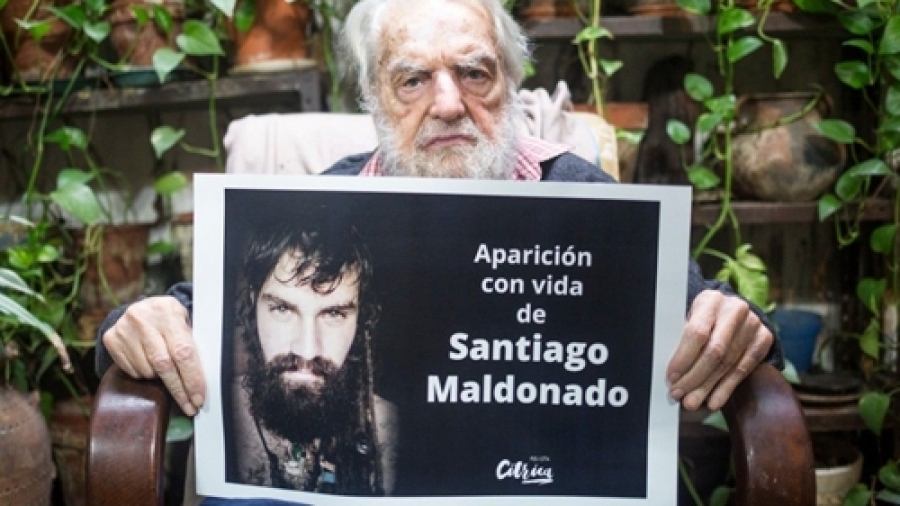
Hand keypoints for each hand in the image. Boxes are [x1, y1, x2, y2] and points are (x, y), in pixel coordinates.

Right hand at [102, 295, 205, 415]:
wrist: (140, 308)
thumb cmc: (169, 319)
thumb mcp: (183, 320)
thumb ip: (191, 343)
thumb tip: (202, 378)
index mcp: (168, 311)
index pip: (183, 352)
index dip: (192, 378)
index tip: (198, 398)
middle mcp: (143, 319)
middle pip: (164, 365)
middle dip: (179, 389)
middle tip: (189, 406)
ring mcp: (124, 329)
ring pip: (147, 371)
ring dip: (160, 378)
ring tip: (167, 370)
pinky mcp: (111, 340)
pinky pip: (132, 371)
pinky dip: (145, 374)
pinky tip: (149, 364)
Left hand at [666, 290, 773, 411]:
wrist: (732, 309)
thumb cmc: (703, 317)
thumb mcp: (690, 317)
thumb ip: (680, 337)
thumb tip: (670, 372)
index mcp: (710, 300)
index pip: (697, 332)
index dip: (683, 358)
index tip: (671, 377)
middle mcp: (735, 309)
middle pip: (714, 351)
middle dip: (694, 377)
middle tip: (679, 394)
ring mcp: (753, 324)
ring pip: (728, 363)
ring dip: (708, 387)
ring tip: (692, 402)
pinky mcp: (764, 339)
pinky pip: (743, 369)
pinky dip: (726, 388)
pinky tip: (713, 401)